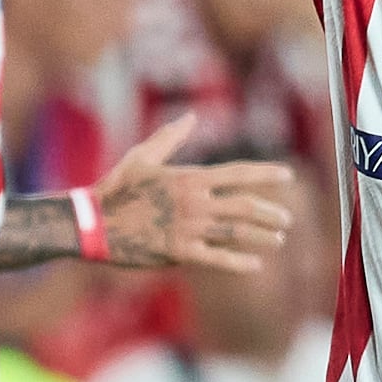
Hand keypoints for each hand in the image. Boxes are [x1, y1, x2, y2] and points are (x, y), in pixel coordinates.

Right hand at [91, 113, 295, 268]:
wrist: (94, 223)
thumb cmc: (117, 187)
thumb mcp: (143, 156)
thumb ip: (170, 137)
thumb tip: (190, 117)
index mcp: (189, 177)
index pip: (237, 173)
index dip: (265, 174)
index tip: (287, 175)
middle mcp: (194, 202)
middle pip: (245, 206)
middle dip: (271, 212)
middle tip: (286, 219)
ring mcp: (189, 227)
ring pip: (237, 232)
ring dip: (263, 236)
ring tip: (279, 239)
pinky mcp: (180, 251)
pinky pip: (217, 258)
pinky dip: (239, 262)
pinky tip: (256, 265)